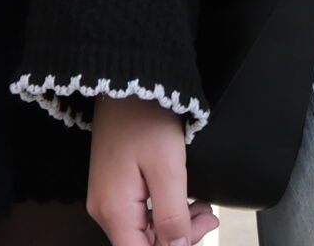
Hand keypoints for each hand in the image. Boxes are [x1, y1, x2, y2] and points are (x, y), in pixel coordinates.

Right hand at [87, 95, 216, 245]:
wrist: (130, 83)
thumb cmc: (146, 119)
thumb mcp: (169, 168)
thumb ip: (172, 214)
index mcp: (114, 211)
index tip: (199, 232)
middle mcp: (105, 210)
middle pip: (142, 244)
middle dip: (178, 238)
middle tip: (208, 216)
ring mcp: (108, 198)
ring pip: (143, 231)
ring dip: (175, 224)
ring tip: (202, 207)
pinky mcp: (115, 187)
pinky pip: (140, 214)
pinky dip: (165, 211)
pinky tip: (186, 200)